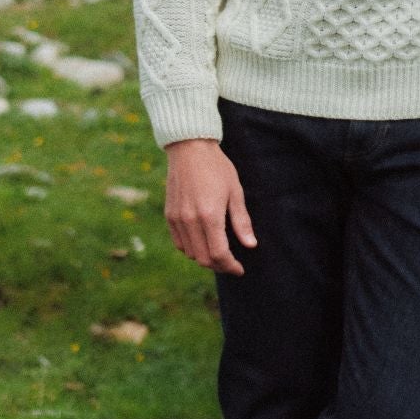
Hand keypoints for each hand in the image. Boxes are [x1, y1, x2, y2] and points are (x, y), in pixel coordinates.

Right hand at [164, 138, 256, 274]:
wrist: (190, 149)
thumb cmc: (217, 168)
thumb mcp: (235, 192)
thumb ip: (241, 221)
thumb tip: (251, 245)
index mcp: (209, 215)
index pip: (219, 254)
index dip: (230, 266)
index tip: (239, 269)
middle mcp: (190, 221)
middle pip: (203, 258)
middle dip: (219, 266)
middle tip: (231, 263)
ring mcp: (177, 219)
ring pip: (190, 253)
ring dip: (205, 258)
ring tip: (219, 252)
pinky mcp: (169, 216)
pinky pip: (179, 243)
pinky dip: (191, 249)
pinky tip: (202, 242)